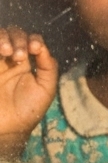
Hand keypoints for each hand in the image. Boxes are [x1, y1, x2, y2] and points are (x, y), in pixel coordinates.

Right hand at [0, 27, 59, 159]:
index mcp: (27, 63)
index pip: (31, 40)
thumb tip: (42, 47)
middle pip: (14, 34)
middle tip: (18, 55)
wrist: (6, 129)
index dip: (33, 39)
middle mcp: (9, 60)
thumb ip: (49, 66)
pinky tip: (0, 52)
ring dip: (4, 39)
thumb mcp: (46, 88)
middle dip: (18, 39)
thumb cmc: (27, 111)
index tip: (34, 49)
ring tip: (7, 53)